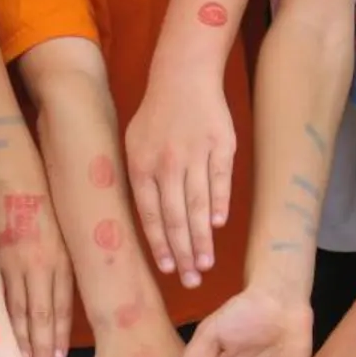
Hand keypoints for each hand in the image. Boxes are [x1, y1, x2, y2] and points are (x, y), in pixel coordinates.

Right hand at [0, 183, 74, 356]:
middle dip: (41, 346)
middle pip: (40, 314)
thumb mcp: (60, 222)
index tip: (59, 356)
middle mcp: (38, 263)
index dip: (59, 332)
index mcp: (59, 255)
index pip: (62, 304)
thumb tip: (61, 281)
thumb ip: (60, 254)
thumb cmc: (39, 187)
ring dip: (20, 338)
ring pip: (16, 309)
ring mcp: (12, 261)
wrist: (8, 164)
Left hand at [124, 78, 232, 287]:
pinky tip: (219, 226)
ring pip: (198, 205)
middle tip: (191, 280)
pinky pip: (220, 181)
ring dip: (202, 238)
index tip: (168, 270)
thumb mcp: (134, 145)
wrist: (183, 76)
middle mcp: (167, 163)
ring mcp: (195, 154)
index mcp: (142, 166)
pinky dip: (219, 204)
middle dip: (183, 253)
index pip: (151, 215)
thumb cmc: (156, 115)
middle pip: (175, 217)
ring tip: (205, 264)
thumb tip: (151, 224)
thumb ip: (141, 183)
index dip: (160, 245)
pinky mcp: (221, 146)